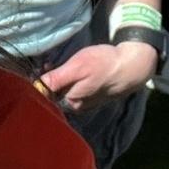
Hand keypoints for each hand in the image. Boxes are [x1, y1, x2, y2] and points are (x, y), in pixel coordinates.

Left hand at [40, 41, 156, 111]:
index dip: (40, 79)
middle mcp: (77, 106)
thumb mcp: (77, 67)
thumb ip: (58, 79)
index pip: (46, 94)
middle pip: (55, 92)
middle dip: (49, 78)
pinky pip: (74, 88)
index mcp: (72, 101)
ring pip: (64, 89)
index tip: (39, 67)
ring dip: (59, 77)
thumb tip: (38, 86)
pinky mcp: (92, 96)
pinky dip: (70, 79)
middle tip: (49, 62)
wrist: (130, 67)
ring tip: (62, 63)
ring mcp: (85, 102)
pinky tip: (73, 68)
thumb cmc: (103, 64)